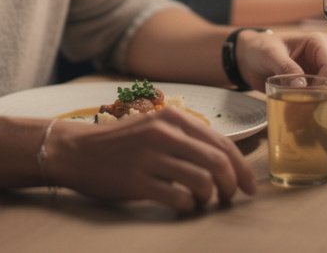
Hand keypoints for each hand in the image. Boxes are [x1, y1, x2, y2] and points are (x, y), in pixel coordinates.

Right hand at [47, 107, 256, 211]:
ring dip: (210, 197)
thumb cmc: (119, 143)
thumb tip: (225, 159)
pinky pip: (179, 199)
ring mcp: (150, 158)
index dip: (242, 168)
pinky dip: (189, 207)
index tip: (250, 185)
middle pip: (218, 162)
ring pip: (203, 181)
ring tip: (203, 201)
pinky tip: (183, 205)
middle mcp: (164, 134)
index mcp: (172, 118)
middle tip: (231, 197)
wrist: (76, 151)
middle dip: (232, 185)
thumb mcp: (154, 127)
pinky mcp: (138, 182)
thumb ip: (185, 137)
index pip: (222, 143)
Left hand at [235, 30, 326, 120]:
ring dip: (326, 110)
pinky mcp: (316, 88)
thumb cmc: (260, 48)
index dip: (324, 86)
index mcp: (319, 44)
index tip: (309, 99)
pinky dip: (321, 114)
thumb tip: (301, 87)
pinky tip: (312, 123)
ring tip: (310, 122)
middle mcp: (325, 58)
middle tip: (312, 115)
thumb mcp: (270, 53)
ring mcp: (322, 74)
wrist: (249, 58)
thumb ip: (285, 67)